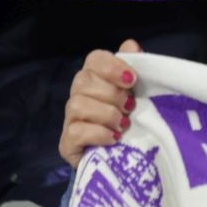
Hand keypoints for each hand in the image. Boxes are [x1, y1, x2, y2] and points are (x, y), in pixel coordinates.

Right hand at [58, 39, 141, 166]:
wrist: (123, 161)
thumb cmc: (130, 121)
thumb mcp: (139, 95)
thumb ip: (135, 68)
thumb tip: (131, 46)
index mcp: (96, 78)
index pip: (94, 59)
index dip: (112, 66)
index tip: (132, 80)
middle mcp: (79, 94)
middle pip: (84, 81)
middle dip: (112, 95)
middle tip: (130, 108)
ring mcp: (70, 119)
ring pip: (77, 105)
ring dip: (106, 114)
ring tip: (123, 125)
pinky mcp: (67, 143)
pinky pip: (75, 131)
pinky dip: (98, 133)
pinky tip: (114, 139)